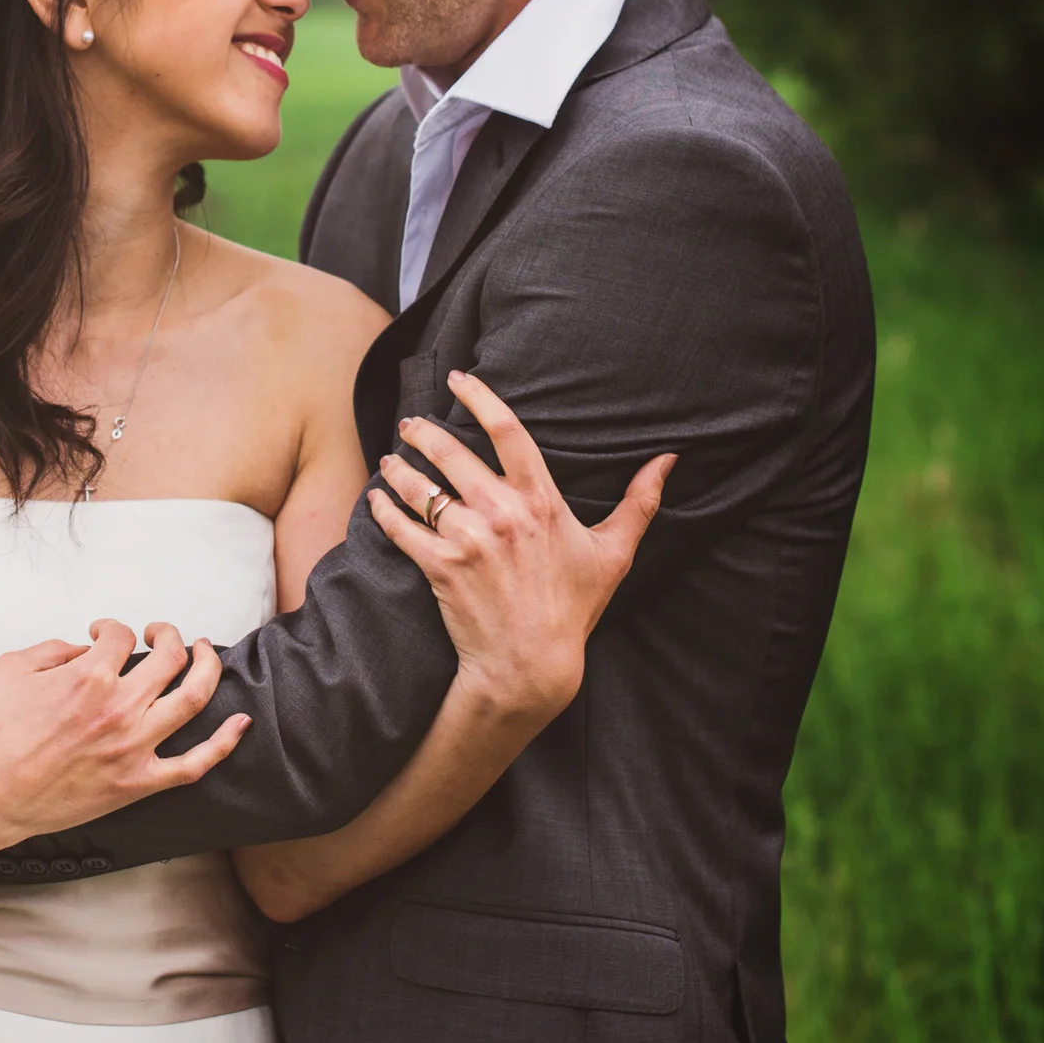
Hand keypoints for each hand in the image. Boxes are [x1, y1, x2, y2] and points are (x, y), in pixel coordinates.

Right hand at [0, 619, 249, 848]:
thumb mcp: (12, 667)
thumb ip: (53, 649)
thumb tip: (83, 650)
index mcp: (89, 675)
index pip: (122, 636)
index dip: (114, 629)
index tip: (104, 636)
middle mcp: (120, 707)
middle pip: (170, 657)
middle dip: (170, 635)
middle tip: (163, 634)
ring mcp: (134, 747)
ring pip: (194, 699)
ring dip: (207, 669)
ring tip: (205, 654)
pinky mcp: (138, 784)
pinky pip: (195, 764)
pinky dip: (225, 742)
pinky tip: (240, 721)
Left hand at [368, 370, 672, 721]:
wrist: (531, 664)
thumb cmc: (574, 606)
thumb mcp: (614, 552)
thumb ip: (640, 501)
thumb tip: (669, 459)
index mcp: (541, 501)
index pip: (507, 430)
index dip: (479, 397)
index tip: (459, 379)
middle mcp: (501, 513)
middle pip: (450, 451)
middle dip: (423, 431)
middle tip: (410, 424)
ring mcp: (468, 539)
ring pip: (419, 487)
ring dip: (397, 468)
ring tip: (390, 461)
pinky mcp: (439, 566)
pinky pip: (400, 526)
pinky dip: (381, 509)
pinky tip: (374, 499)